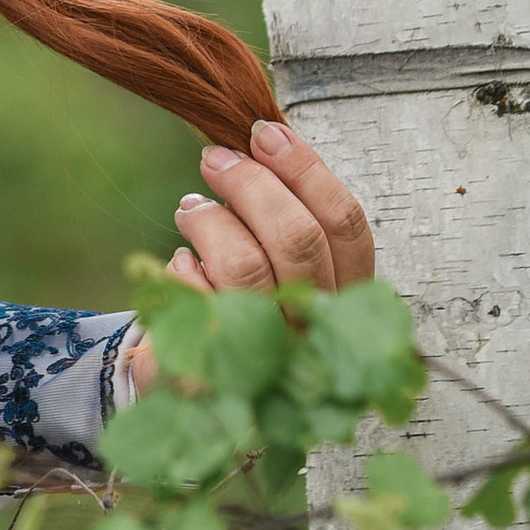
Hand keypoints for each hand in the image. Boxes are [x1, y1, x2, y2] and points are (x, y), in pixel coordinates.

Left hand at [118, 117, 373, 397]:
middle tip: (215, 159)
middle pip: (296, 238)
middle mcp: (318, 331)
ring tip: (191, 210)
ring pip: (244, 264)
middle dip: (251, 184)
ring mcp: (270, 355)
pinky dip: (182, 268)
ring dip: (209, 220)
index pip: (346, 225)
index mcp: (347, 299)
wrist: (207, 397)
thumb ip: (284, 213)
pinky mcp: (215, 371)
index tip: (267, 132)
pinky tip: (183, 266)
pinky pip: (195, 299)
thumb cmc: (252, 314)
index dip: (307, 170)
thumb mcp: (282, 266)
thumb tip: (259, 141)